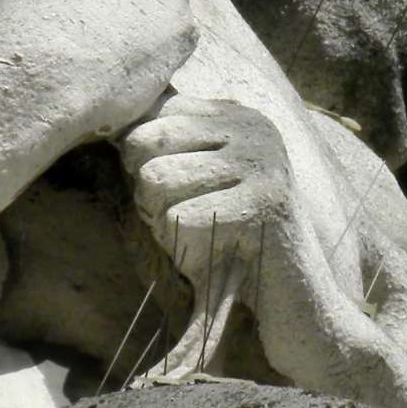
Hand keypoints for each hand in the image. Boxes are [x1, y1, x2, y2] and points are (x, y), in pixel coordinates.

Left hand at [119, 95, 294, 298]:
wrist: (290, 293)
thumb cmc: (229, 237)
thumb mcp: (200, 177)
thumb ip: (168, 144)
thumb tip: (116, 125)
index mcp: (235, 116)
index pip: (151, 114)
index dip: (140, 159)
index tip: (172, 190)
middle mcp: (251, 129)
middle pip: (144, 144)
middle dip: (146, 190)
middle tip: (182, 216)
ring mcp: (260, 163)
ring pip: (156, 178)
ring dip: (163, 219)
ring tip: (200, 233)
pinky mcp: (260, 203)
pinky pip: (177, 217)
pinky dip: (184, 243)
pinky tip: (215, 251)